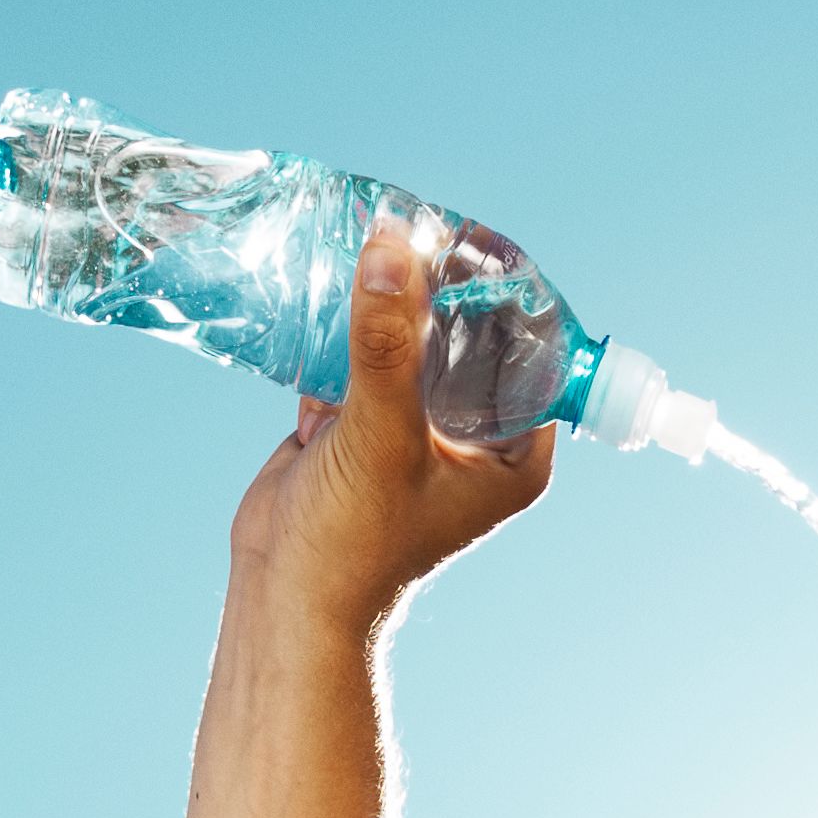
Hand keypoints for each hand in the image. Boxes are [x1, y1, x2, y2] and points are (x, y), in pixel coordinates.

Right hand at [223, 215, 553, 634]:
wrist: (284, 597)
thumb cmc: (354, 543)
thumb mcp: (380, 436)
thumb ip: (387, 345)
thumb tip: (392, 246)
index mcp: (515, 449)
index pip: (533, 347)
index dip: (506, 289)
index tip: (467, 237)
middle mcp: (474, 434)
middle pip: (470, 333)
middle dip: (441, 282)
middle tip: (413, 220)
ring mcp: (416, 424)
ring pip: (415, 338)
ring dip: (393, 294)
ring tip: (371, 230)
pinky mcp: (361, 419)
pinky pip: (365, 352)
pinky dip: (348, 320)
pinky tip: (331, 273)